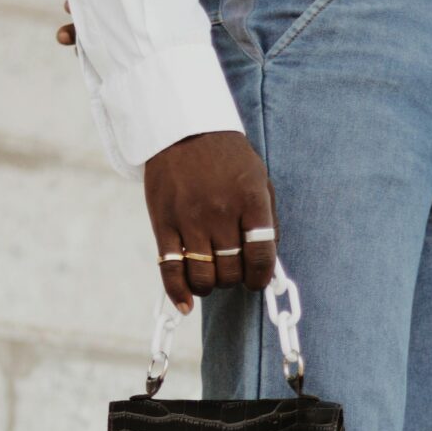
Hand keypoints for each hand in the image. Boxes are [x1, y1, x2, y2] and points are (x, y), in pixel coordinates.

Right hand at [55, 2, 275, 311]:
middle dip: (235, 279)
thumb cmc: (226, 158)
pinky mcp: (163, 223)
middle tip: (232, 270)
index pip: (262, 257)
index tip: (257, 280)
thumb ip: (266, 221)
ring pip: (204, 276)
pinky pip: (171, 270)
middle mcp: (220, 212)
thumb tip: (268, 268)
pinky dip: (179, 293)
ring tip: (212, 277)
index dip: (260, 277)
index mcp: (250, 199)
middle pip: (232, 271)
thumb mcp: (258, 179)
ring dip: (211, 286)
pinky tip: (187, 305)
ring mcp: (189, 219)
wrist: (181, 125)